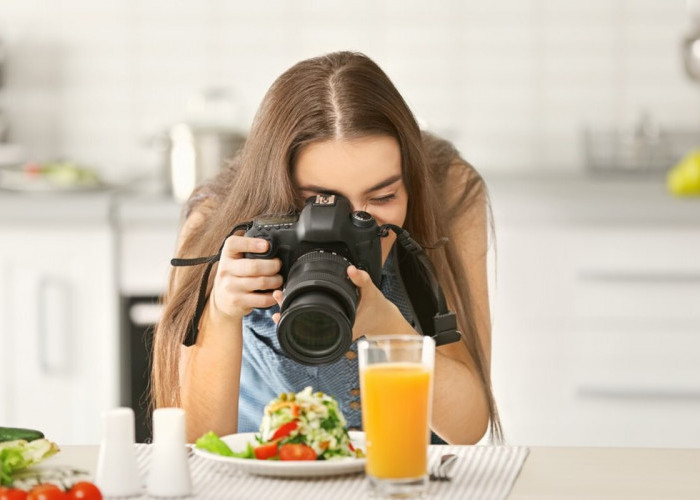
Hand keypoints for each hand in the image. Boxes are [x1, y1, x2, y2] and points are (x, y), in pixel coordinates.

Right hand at [210, 235, 282, 321]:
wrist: (221, 300)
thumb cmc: (233, 275)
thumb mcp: (234, 260)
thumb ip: (248, 251)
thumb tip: (272, 245)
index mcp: (227, 255)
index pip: (234, 244)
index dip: (251, 243)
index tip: (266, 245)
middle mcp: (226, 270)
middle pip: (254, 266)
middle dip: (272, 265)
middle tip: (278, 265)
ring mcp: (231, 287)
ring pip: (261, 282)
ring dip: (276, 280)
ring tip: (279, 279)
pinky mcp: (238, 301)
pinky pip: (262, 299)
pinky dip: (273, 296)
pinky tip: (275, 292)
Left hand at [270, 265, 412, 339]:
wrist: (384, 319)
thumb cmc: (377, 309)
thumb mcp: (372, 292)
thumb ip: (362, 280)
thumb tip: (351, 269)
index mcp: (340, 326)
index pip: (310, 327)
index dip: (293, 318)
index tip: (281, 307)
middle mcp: (334, 331)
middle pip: (303, 325)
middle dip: (288, 312)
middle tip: (277, 298)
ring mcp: (332, 329)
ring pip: (306, 324)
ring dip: (292, 311)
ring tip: (279, 299)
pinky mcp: (332, 323)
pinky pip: (313, 319)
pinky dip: (302, 312)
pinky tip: (291, 303)